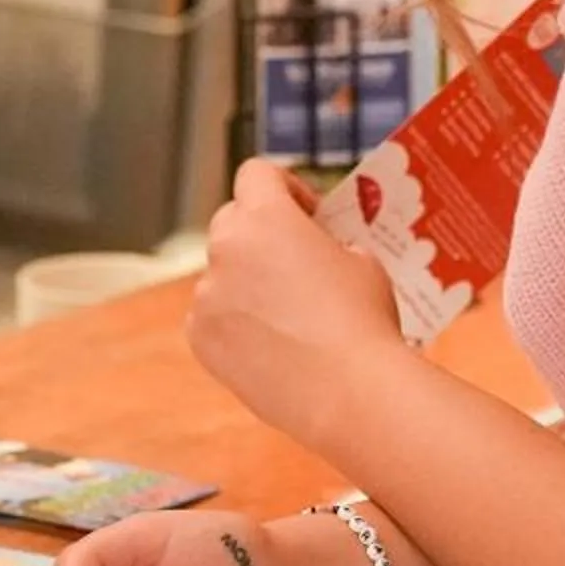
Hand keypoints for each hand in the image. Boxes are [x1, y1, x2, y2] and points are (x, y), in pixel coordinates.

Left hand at [187, 161, 410, 445]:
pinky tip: (272, 345)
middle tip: (296, 262)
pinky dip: (235, 323)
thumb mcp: (361, 261)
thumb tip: (314, 255)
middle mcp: (225, 248)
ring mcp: (207, 295)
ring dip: (247, 282)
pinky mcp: (200, 337)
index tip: (308, 215)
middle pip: (232, 221)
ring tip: (289, 315)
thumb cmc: (364, 319)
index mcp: (265, 217)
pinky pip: (213, 316)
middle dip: (261, 234)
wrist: (350, 391)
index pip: (256, 174)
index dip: (285, 188)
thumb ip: (326, 245)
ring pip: (222, 274)